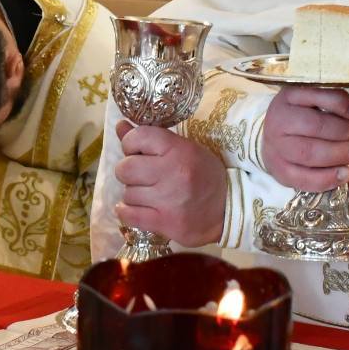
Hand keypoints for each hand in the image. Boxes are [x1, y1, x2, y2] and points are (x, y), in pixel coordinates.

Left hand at [114, 122, 225, 246]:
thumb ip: (150, 138)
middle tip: (141, 176)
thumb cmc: (204, 175)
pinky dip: (127, 212)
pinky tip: (136, 208)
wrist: (228, 209)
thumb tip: (120, 126)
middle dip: (128, 172)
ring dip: (134, 194)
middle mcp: (172, 172)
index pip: (136, 137)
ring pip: (127, 194)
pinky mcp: (165, 223)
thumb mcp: (184, 149)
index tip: (137, 152)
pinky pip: (129, 216)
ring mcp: (168, 200)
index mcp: (179, 149)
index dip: (130, 144)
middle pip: (125, 169)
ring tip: (149, 195)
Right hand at [260, 87, 348, 191]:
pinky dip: (327, 178)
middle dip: (343, 133)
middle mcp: (279, 119)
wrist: (276, 141)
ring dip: (337, 155)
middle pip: (313, 126)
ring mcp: (276, 146)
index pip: (314, 94)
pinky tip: (345, 174)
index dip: (339, 103)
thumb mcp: (331, 112)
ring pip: (307, 152)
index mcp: (291, 96)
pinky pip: (302, 178)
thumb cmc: (308, 121)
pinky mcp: (279, 170)